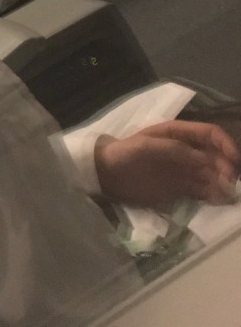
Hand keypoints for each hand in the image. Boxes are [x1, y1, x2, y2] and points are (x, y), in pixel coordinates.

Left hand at [95, 120, 240, 207]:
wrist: (107, 174)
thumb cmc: (123, 153)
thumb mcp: (145, 146)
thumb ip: (174, 150)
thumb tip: (205, 159)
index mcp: (177, 134)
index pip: (210, 134)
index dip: (225, 144)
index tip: (234, 160)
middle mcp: (186, 151)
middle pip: (217, 156)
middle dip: (227, 168)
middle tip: (229, 183)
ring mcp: (184, 170)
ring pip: (213, 175)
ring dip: (224, 184)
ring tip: (227, 195)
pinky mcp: (181, 188)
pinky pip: (204, 191)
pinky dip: (214, 196)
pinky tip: (218, 201)